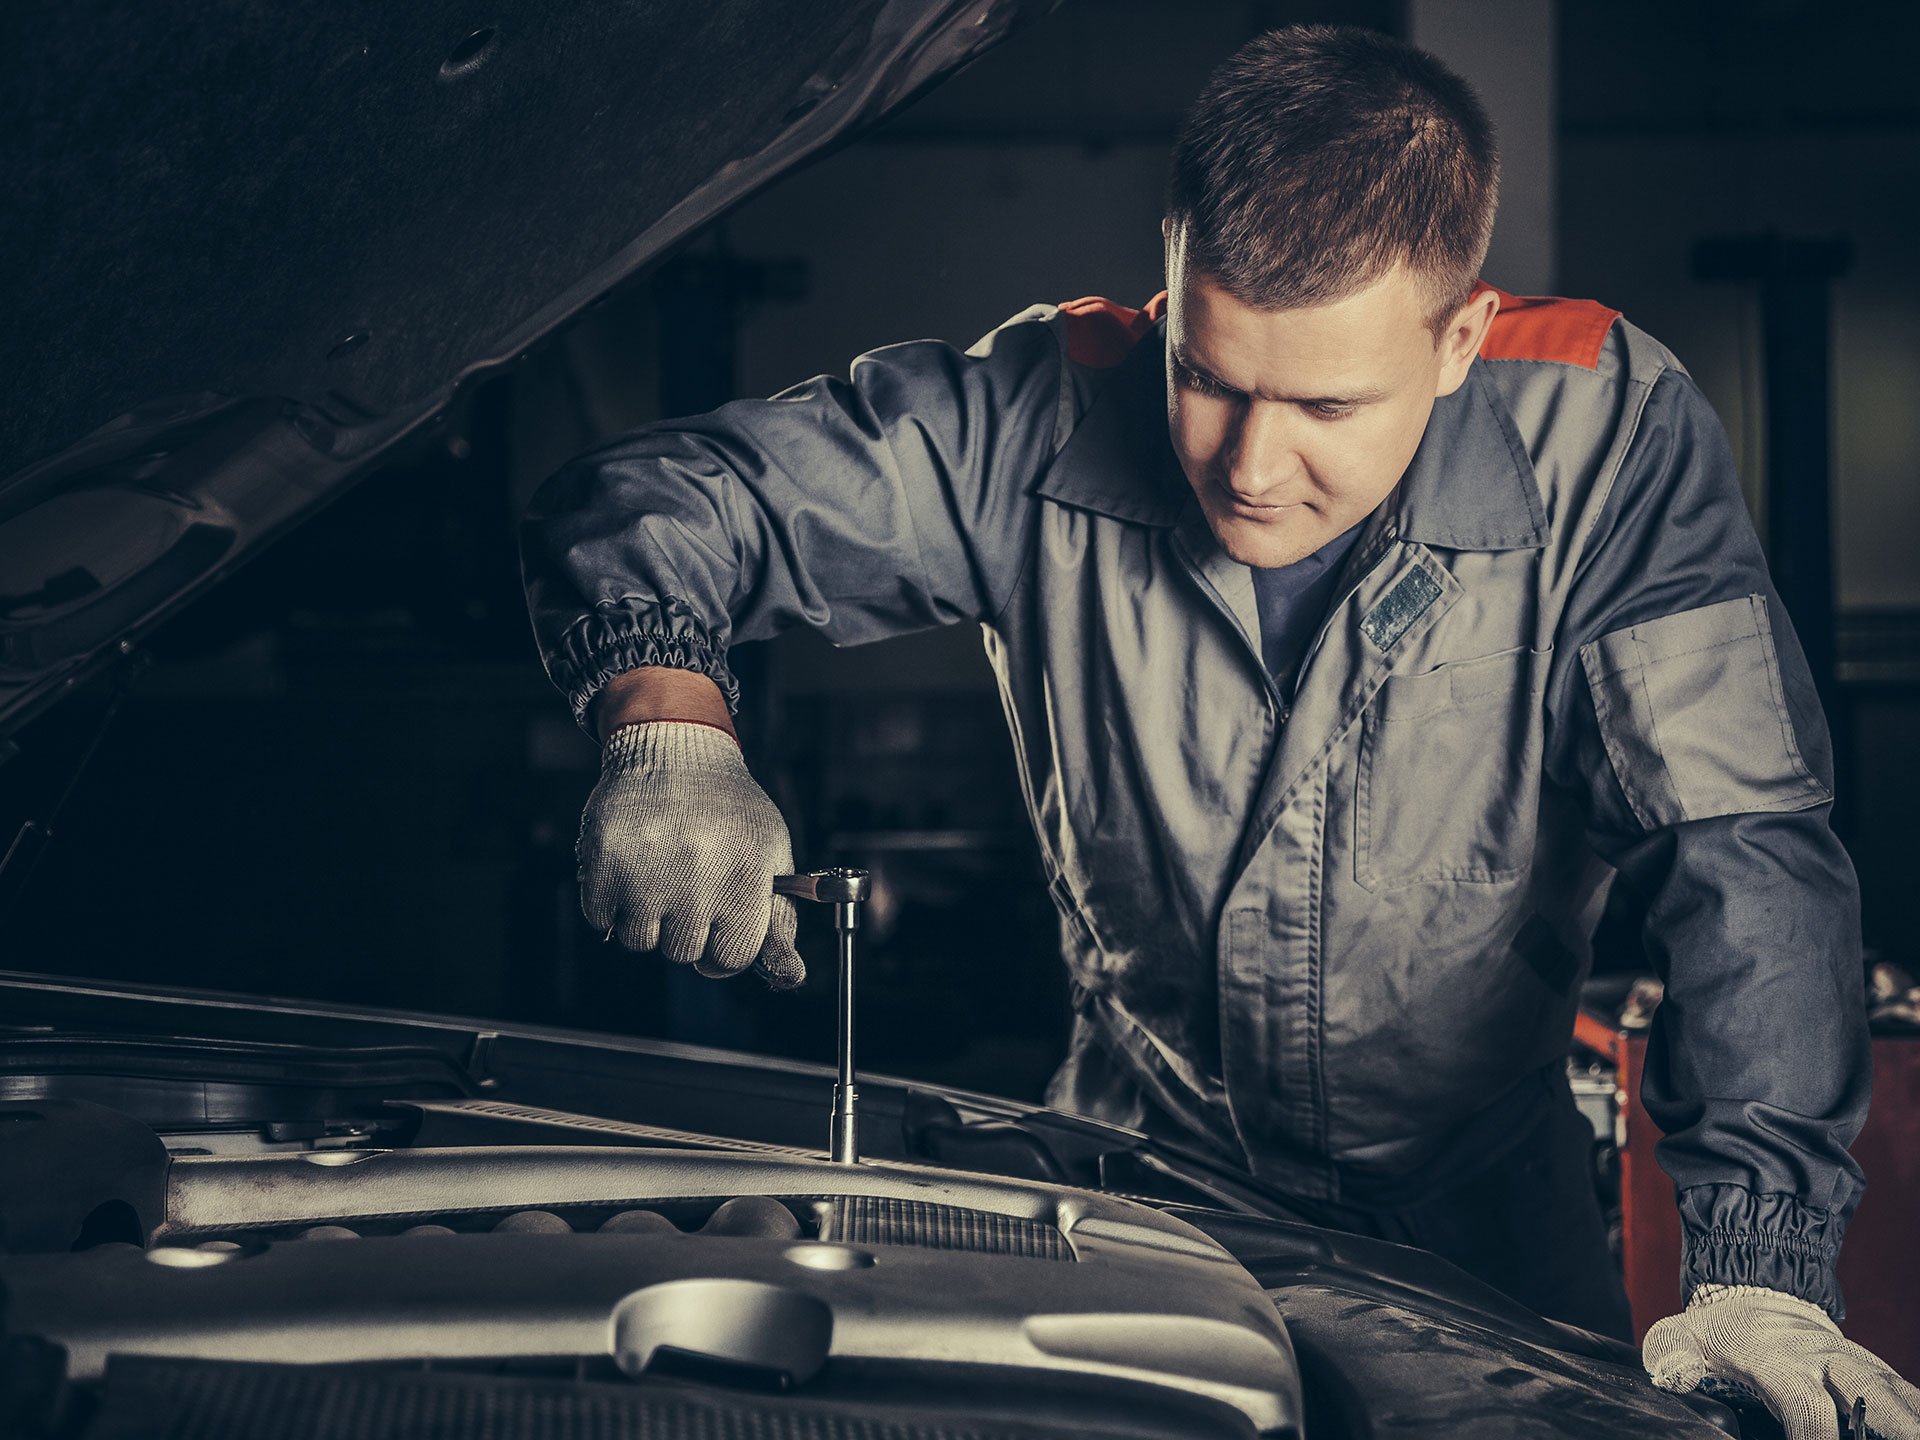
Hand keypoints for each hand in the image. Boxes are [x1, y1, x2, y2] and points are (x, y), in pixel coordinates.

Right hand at [577, 720, 803, 987]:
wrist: (674, 748)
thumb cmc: (728, 809)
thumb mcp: (771, 854)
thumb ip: (780, 920)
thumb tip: (789, 978)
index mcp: (744, 877)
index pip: (731, 958)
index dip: (723, 943)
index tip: (718, 923)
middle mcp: (695, 878)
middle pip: (683, 953)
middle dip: (686, 926)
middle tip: (688, 882)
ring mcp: (644, 873)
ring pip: (640, 941)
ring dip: (647, 916)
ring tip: (659, 870)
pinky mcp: (601, 864)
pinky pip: (601, 919)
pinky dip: (612, 901)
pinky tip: (631, 864)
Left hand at [1645, 1285, 1919, 1439]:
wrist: (1757, 1291)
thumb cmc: (1719, 1329)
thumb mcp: (1681, 1335)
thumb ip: (1671, 1355)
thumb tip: (1673, 1378)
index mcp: (1777, 1355)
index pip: (1807, 1406)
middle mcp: (1826, 1358)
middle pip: (1873, 1398)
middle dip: (1892, 1428)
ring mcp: (1857, 1363)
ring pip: (1897, 1395)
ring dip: (1911, 1420)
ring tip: (1917, 1437)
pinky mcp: (1878, 1373)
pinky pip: (1907, 1395)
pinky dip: (1916, 1412)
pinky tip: (1917, 1428)